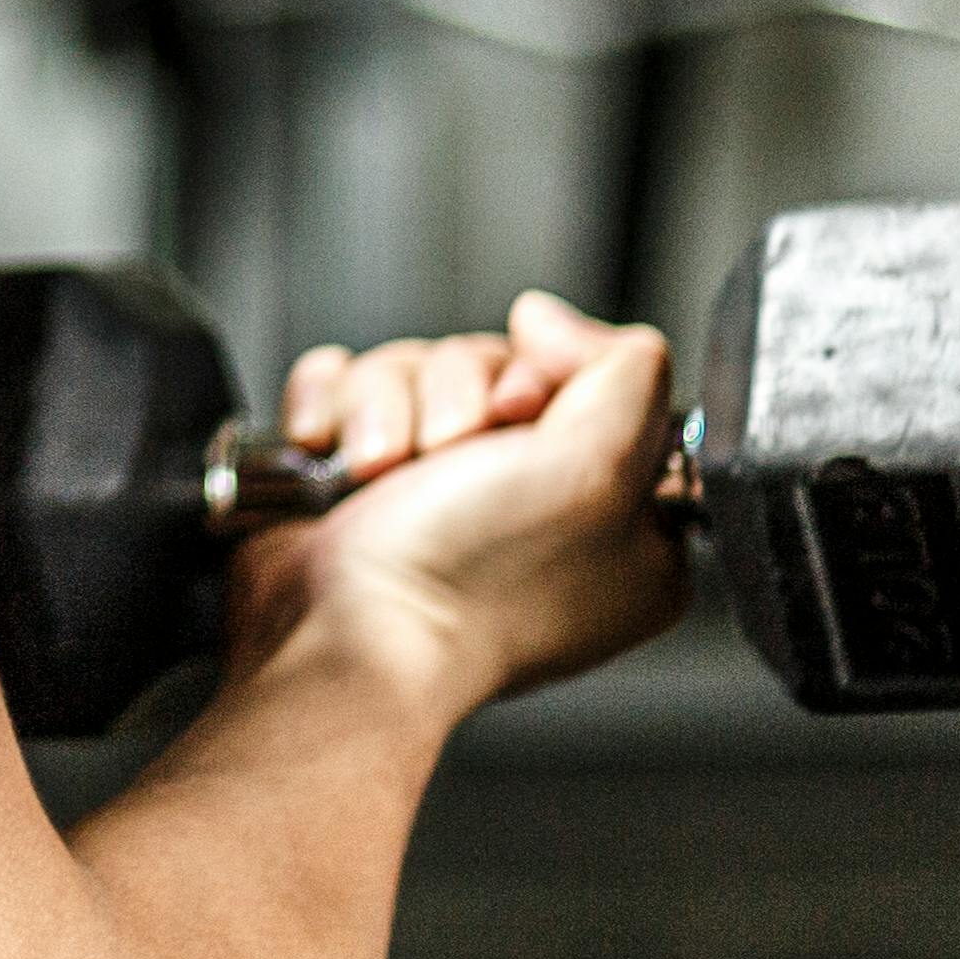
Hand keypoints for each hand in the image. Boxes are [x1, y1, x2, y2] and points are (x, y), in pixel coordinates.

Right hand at [227, 292, 689, 709]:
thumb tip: (551, 321)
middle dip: (457, 393)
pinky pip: (347, 388)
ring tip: (382, 471)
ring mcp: (442, 500)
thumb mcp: (600, 466)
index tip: (522, 416)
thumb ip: (625, 369)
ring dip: (386, 406)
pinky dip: (334, 408)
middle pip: (496, 366)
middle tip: (448, 454)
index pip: (596, 384)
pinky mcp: (362, 488)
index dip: (549, 379)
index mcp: (621, 525)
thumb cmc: (469, 583)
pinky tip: (334, 454)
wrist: (340, 638)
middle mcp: (535, 512)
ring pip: (417, 371)